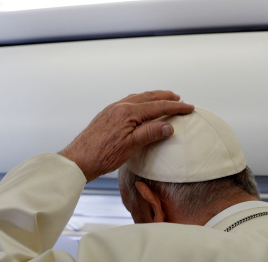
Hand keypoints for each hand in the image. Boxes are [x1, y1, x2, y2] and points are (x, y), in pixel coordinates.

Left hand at [59, 91, 193, 181]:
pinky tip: (140, 107)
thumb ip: (150, 133)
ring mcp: (111, 110)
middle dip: (164, 97)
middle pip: (147, 97)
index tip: (189, 107)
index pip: (157, 106)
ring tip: (162, 99)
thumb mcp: (130, 146)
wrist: (78, 159)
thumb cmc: (102, 155)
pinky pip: (127, 102)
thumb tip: (169, 125)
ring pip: (136, 98)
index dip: (175, 106)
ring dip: (151, 97)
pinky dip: (139, 101)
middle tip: (179, 98)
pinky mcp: (106, 115)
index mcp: (128, 112)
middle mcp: (119, 107)